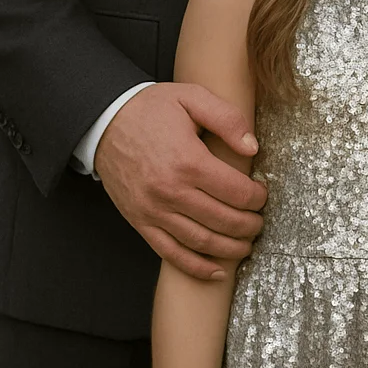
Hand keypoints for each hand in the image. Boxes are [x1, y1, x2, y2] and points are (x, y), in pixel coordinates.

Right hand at [95, 83, 266, 279]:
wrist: (105, 122)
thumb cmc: (151, 109)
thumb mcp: (192, 97)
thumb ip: (227, 119)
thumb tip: (253, 147)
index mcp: (188, 161)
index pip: (236, 192)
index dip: (257, 198)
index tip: (262, 195)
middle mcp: (171, 191)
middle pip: (222, 220)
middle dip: (249, 225)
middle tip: (260, 223)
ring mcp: (153, 211)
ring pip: (200, 242)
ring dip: (229, 249)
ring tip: (246, 245)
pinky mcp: (140, 221)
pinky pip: (170, 253)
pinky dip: (196, 267)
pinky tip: (216, 270)